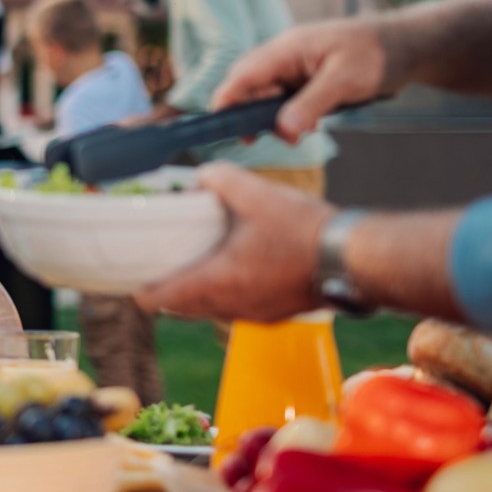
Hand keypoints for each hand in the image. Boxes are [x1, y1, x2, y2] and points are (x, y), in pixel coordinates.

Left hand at [134, 163, 335, 322]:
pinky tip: (238, 264)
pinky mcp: (276, 313)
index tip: (133, 275)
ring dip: (200, 290)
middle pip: (181, 308)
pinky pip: (239, 307)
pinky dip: (229, 291)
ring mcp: (256, 314)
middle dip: (169, 288)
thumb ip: (221, 179)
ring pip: (211, 309)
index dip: (140, 289)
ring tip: (198, 260)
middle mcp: (231, 307)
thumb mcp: (257, 194)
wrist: (358, 259)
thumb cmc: (307, 232)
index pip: (158, 301)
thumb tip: (202, 176)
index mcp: (216, 283)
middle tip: (164, 262)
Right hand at [210, 20, 392, 142]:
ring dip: (271, 117)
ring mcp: (296, 65)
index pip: (244, 74)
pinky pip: (285, 96)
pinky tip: (307, 127)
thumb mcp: (346, 81)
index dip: (227, 99)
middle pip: (249, 84)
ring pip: (267, 93)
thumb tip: (284, 129)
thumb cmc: (379, 55)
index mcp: (288, 49)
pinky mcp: (307, 76)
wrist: (408, 45)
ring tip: (292, 138)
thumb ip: (312, 104)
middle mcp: (285, 55)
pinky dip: (289, 114)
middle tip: (257, 139)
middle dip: (248, 112)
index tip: (221, 125)